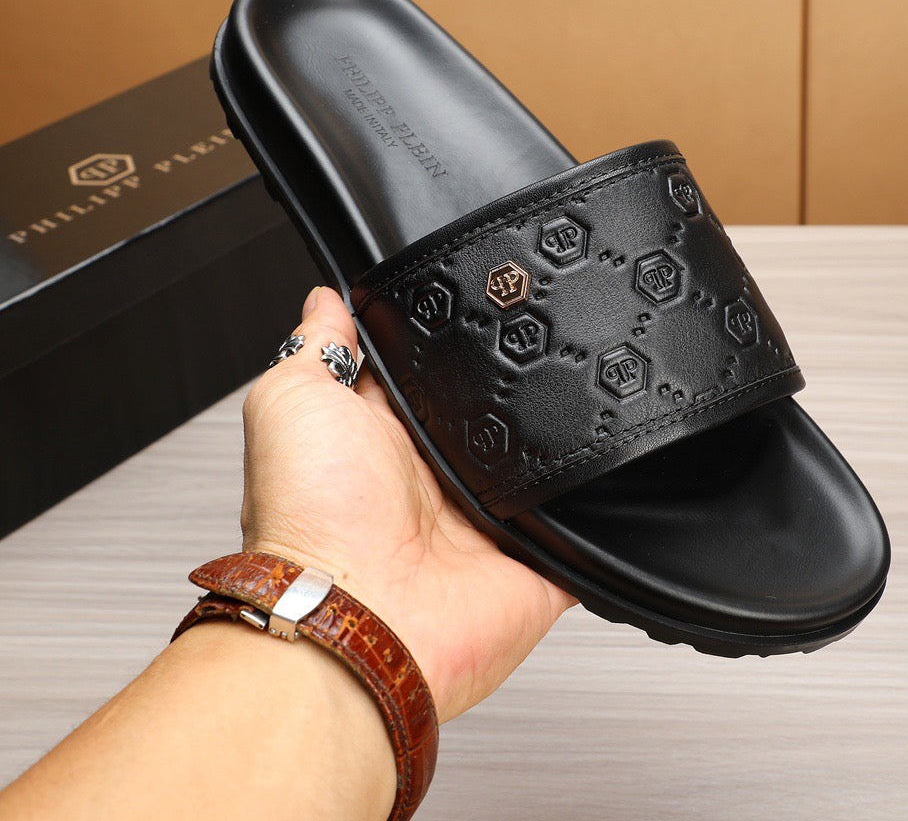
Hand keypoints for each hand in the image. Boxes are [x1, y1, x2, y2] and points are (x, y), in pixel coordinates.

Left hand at [239, 286, 575, 721]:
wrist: (358, 617)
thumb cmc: (311, 518)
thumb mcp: (293, 400)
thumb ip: (319, 347)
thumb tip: (326, 302)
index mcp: (386, 440)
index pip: (427, 376)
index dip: (445, 343)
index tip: (473, 301)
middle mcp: (437, 482)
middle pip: (495, 415)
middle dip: (513, 384)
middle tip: (531, 350)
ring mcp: (488, 524)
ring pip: (542, 463)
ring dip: (555, 440)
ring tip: (570, 403)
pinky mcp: (536, 563)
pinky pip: (583, 529)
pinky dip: (597, 508)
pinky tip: (603, 476)